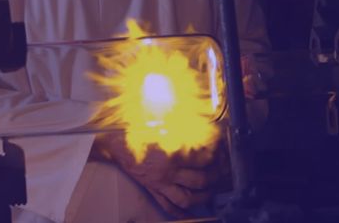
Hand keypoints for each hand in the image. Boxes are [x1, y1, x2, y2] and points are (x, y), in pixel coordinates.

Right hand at [91, 132, 225, 216]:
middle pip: (200, 180)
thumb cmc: (138, 131)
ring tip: (211, 193)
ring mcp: (160, 184)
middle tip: (222, 172)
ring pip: (187, 197)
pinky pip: (168, 206)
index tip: (221, 152)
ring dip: (203, 197)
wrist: (115, 144)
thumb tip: (204, 130)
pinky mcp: (153, 190)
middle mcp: (168, 171)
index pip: (203, 158)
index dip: (216, 155)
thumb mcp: (164, 124)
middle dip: (215, 177)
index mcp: (172, 153)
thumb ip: (183, 128)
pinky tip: (190, 213)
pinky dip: (180, 212)